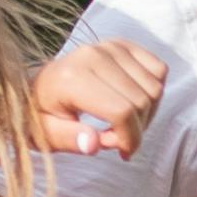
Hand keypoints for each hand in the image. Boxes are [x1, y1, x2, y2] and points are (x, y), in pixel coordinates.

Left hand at [32, 37, 165, 158]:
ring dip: (147, 114)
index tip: (121, 152)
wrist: (37, 88)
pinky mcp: (123, 45)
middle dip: (137, 130)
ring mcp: (110, 47)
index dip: (129, 139)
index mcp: (72, 78)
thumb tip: (93, 144)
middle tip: (118, 140)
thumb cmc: (42, 115)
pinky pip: (159, 70)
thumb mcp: (47, 135)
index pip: (121, 111)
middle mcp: (93, 56)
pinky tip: (133, 103)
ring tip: (124, 124)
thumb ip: (70, 140)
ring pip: (154, 88)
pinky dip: (153, 92)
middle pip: (141, 101)